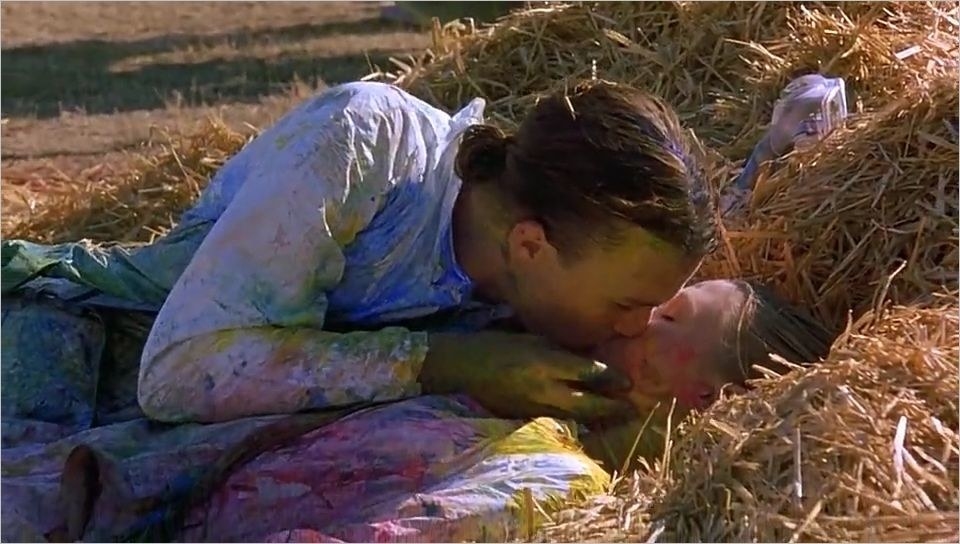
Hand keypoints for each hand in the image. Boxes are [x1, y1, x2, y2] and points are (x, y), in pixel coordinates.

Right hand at [419, 331, 632, 421]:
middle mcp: (543, 388)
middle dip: (612, 408)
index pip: (587, 372)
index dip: (611, 378)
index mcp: (544, 362)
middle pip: (587, 403)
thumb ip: (559, 349)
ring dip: (599, 419)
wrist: (460, 368)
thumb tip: (591, 357)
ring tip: (618, 418)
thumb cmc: (496, 345)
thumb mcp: (529, 338)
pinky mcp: (525, 419)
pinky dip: (576, 423)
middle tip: (634, 409)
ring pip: (575, 418)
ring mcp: (534, 408)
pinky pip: (558, 422)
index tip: (628, 382)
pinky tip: (588, 423)